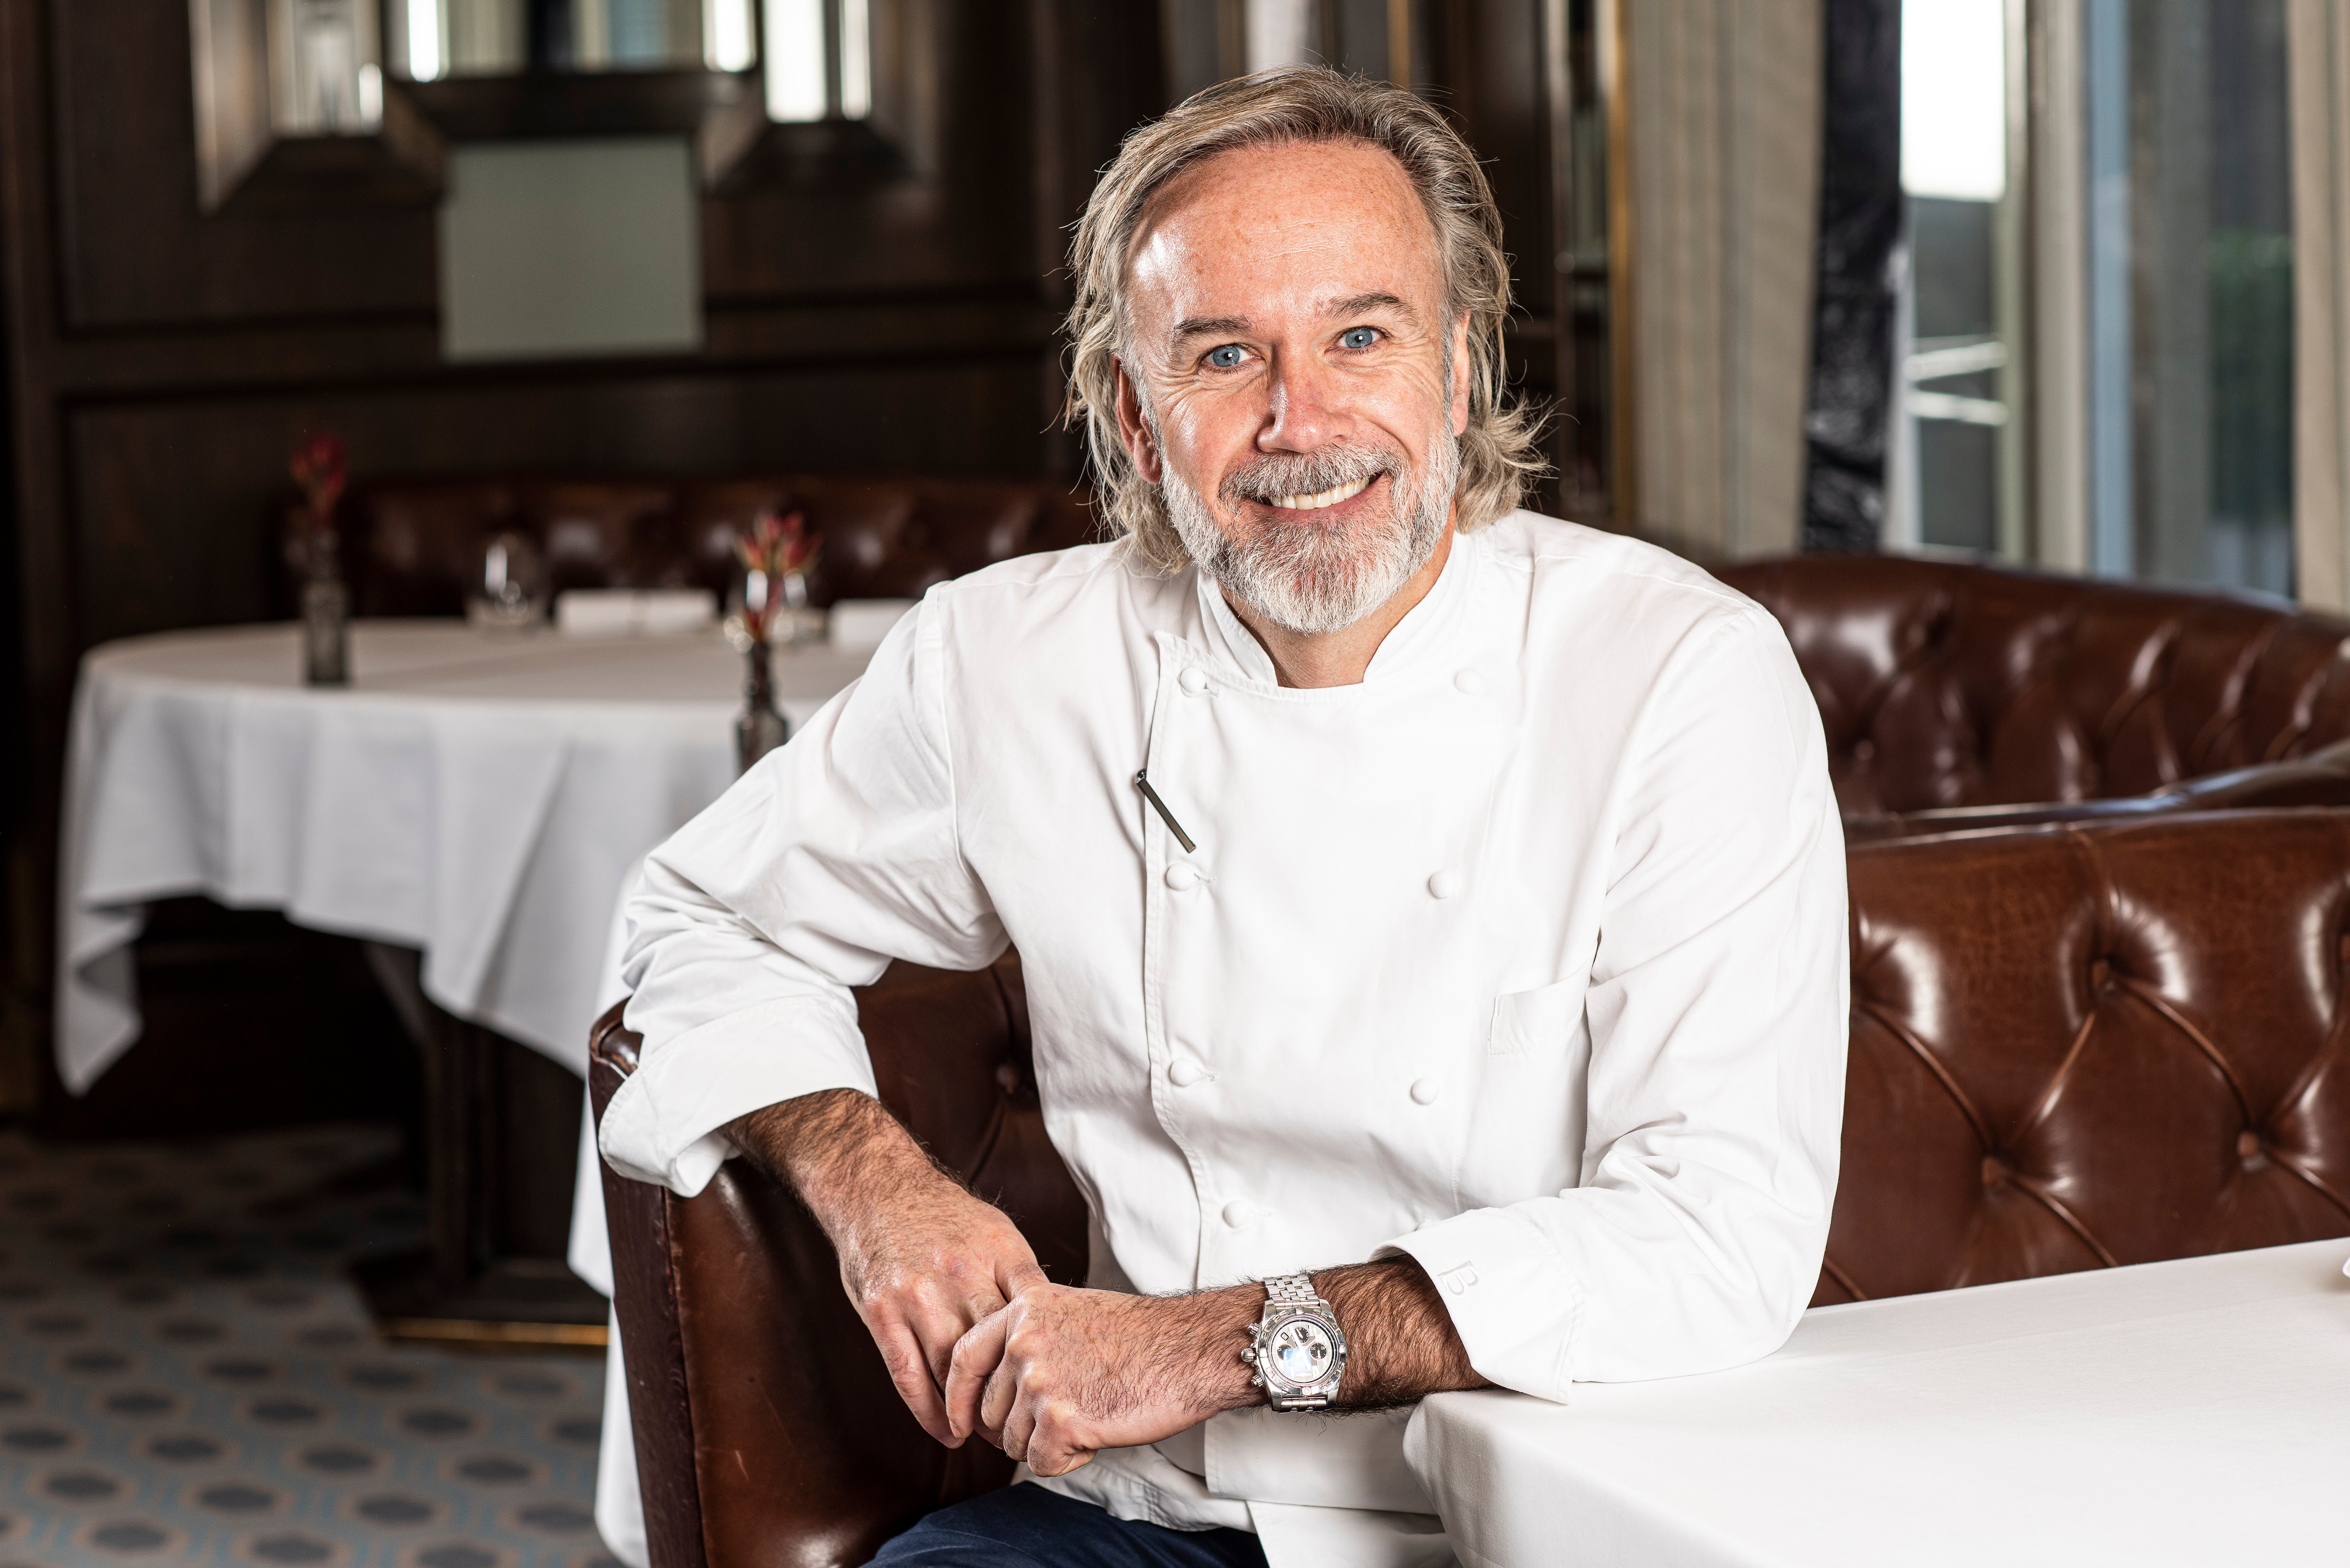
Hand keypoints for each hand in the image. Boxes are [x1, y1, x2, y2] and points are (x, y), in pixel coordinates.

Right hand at [728, 1089, 1047, 1445]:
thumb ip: (1022, 1276)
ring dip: (972, 1411)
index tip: (1057, 1393)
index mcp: (1000, 1251)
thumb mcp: (995, 1230)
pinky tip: (946, 1433)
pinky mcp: (882, 1311)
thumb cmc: (944, 1216)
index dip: (1048, 1361)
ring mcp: (918, 1293)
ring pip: (952, 1370)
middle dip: (1012, 1394)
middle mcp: (961, 1272)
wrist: (876, 1187)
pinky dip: (929, 1412)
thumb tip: (1058, 1324)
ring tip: (990, 1436)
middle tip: (1027, 1427)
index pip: (1036, 1316)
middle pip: (997, 1350)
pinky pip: (909, 1376)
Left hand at [943, 1282, 1259, 1476]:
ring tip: (1091, 1416)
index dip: (957, 1397)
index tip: (960, 1422)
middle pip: (990, 1411)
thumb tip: (997, 1382)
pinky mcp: (1060, 1419)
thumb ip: (1028, 1337)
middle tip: (1068, 1414)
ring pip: (1013, 1441)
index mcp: (1023, 1311)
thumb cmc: (1141, 1336)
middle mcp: (1023, 1343)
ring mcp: (1039, 1381)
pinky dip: (1067, 1460)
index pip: (963, 1358)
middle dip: (1021, 1426)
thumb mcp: (1071, 1313)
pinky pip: (1040, 1462)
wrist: (1190, 1350)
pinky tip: (1096, 1436)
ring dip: (1048, 1442)